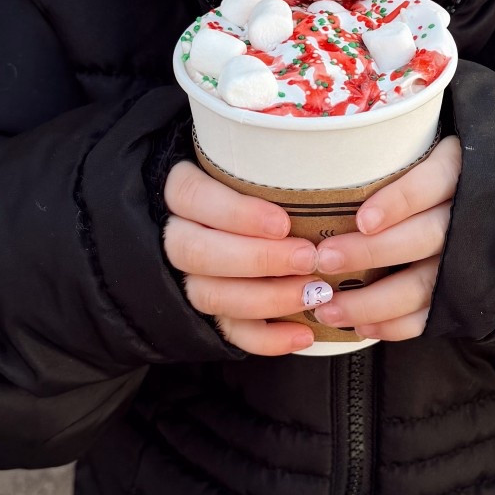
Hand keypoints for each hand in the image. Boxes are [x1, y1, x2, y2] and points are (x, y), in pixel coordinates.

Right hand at [163, 159, 320, 355]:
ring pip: (210, 296)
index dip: (236, 214)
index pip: (193, 197)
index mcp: (181, 191)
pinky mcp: (208, 312)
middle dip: (258, 260)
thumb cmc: (248, 181)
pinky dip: (266, 339)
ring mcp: (187, 277)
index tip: (282, 223)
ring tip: (314, 294)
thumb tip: (319, 155)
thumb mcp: (249, 162)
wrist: (220, 216)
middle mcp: (176, 235)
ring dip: (267, 299)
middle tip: (308, 258)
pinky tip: (303, 334)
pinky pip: (228, 332)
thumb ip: (269, 166)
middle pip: (198, 253)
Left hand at [315, 135, 461, 343]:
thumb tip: (316, 169)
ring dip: (373, 302)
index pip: (433, 183)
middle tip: (324, 260)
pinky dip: (395, 325)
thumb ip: (383, 156)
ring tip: (328, 307)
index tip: (362, 221)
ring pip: (425, 284)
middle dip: (372, 253)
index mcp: (457, 170)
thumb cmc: (427, 171)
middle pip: (425, 237)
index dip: (399, 202)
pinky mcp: (463, 292)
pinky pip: (431, 315)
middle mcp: (469, 215)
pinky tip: (360, 326)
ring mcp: (468, 258)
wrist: (485, 201)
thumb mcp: (419, 149)